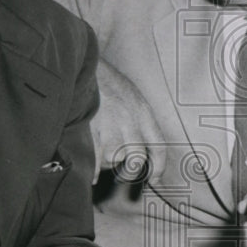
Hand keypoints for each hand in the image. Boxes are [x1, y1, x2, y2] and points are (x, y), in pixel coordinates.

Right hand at [92, 59, 165, 182]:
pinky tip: (91, 175)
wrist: (87, 68)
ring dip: (107, 162)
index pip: (159, 147)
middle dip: (130, 170)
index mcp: (144, 113)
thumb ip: (140, 121)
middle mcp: (131, 122)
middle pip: (137, 159)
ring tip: (101, 152)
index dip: (159, 168)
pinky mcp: (92, 130)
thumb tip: (142, 148)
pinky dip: (92, 171)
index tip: (156, 179)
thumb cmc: (108, 82)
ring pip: (113, 160)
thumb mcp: (133, 97)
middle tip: (124, 173)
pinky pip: (95, 160)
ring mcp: (111, 127)